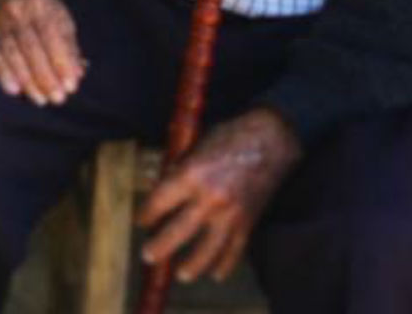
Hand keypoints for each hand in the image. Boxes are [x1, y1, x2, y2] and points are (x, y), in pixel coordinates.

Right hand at [0, 0, 85, 104]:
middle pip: (32, 48)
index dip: (62, 63)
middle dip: (46, 76)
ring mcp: (0, 21)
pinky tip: (14, 90)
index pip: (53, 37)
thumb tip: (77, 73)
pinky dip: (3, 73)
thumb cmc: (43, 9)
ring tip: (40, 100)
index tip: (71, 86)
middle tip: (57, 99)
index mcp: (42, 5)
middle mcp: (18, 11)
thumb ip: (70, 46)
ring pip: (13, 54)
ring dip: (27, 80)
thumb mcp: (61, 19)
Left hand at [138, 108, 300, 281]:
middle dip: (161, 247)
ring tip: (181, 275)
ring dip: (193, 265)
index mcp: (191, 175)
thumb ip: (178, 170)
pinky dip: (226, 264)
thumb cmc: (229, 137)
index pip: (160, 202)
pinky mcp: (250, 221)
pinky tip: (216, 274)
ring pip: (209, 249)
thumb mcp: (194, 147)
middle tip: (148, 257)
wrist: (271, 140)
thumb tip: (161, 187)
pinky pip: (236, 249)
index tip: (141, 221)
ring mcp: (232, 214)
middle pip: (179, 231)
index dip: (147, 214)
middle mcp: (210, 198)